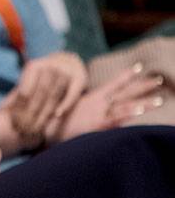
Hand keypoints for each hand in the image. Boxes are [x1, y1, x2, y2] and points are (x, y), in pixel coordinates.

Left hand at [2, 52, 86, 143]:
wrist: (67, 61)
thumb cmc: (43, 77)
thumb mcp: (30, 81)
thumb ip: (17, 95)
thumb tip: (1, 111)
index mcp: (34, 66)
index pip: (25, 90)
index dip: (20, 108)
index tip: (16, 123)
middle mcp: (50, 66)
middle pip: (39, 94)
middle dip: (32, 114)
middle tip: (26, 130)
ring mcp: (66, 71)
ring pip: (54, 95)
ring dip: (45, 113)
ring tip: (38, 128)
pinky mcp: (80, 78)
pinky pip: (72, 94)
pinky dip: (64, 105)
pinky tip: (56, 115)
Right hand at [47, 67, 164, 142]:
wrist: (38, 129)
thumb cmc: (53, 124)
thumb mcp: (70, 113)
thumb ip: (82, 108)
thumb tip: (87, 106)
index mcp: (91, 99)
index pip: (113, 85)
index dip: (126, 76)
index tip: (140, 67)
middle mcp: (96, 104)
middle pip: (124, 93)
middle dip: (142, 86)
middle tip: (159, 80)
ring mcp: (96, 114)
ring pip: (124, 106)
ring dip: (142, 103)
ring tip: (159, 100)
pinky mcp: (94, 126)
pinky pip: (114, 119)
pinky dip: (127, 115)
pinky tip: (139, 111)